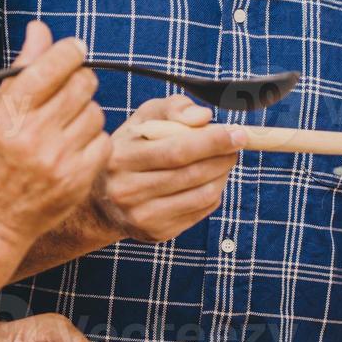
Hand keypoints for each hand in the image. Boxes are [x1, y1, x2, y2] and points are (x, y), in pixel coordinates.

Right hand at [0, 21, 111, 260]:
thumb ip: (21, 70)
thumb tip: (41, 28)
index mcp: (7, 113)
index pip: (53, 64)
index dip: (70, 51)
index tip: (73, 50)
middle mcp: (33, 135)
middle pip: (82, 83)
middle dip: (79, 80)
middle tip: (68, 90)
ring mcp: (58, 159)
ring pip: (95, 111)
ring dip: (84, 113)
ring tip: (63, 126)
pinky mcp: (77, 179)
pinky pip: (103, 141)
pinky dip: (92, 140)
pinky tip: (72, 148)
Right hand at [90, 95, 244, 243]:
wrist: (104, 198)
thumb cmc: (132, 148)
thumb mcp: (145, 118)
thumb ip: (174, 108)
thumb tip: (203, 117)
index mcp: (122, 157)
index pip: (176, 150)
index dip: (212, 141)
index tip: (236, 132)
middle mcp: (127, 190)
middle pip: (191, 174)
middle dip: (223, 156)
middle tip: (237, 143)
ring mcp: (141, 216)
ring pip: (201, 195)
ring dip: (223, 174)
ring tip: (224, 159)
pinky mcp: (156, 233)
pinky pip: (200, 211)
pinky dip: (214, 192)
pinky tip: (209, 179)